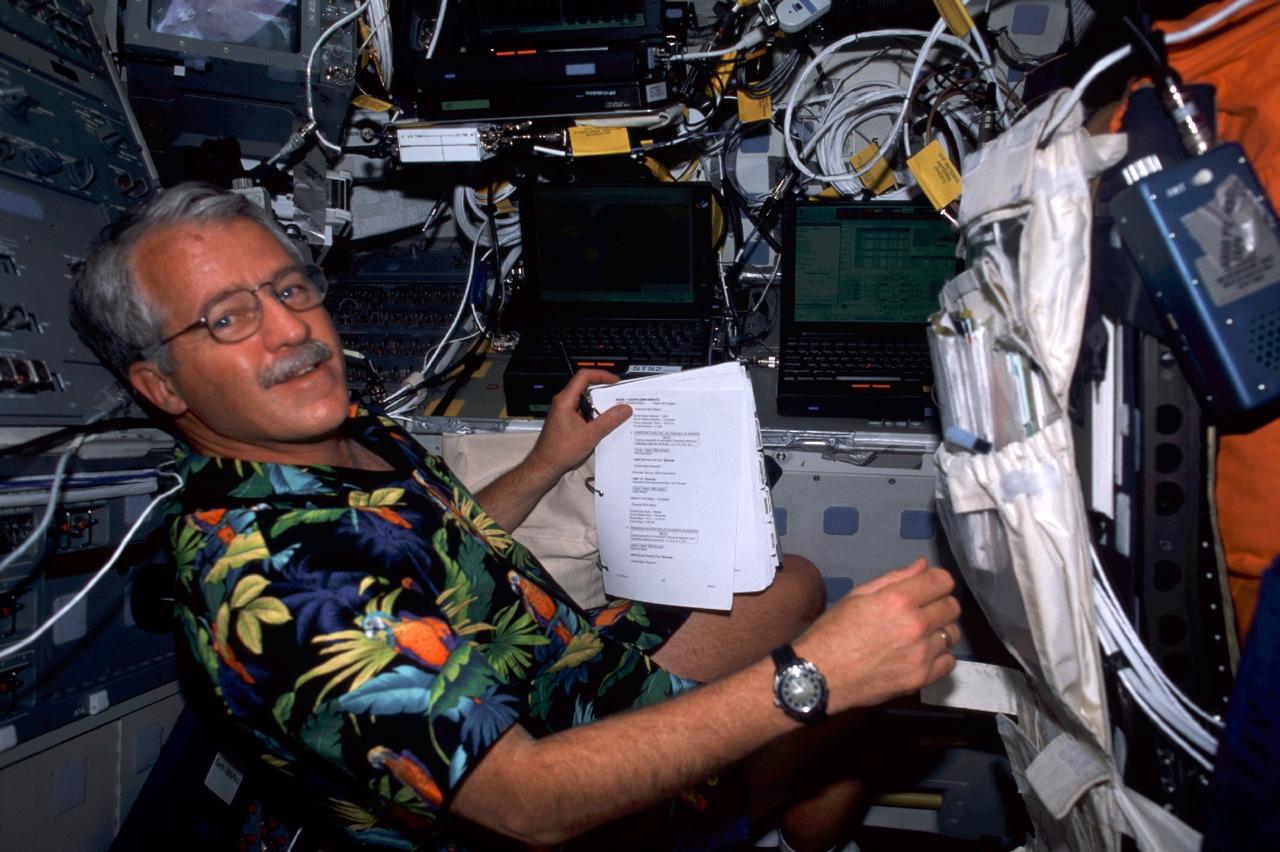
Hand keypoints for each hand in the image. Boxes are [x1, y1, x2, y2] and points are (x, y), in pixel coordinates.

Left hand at [526, 369, 631, 479]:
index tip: (615, 381)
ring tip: (616, 411)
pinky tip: (606, 424)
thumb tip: (624, 409)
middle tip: (619, 397)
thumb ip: (608, 421)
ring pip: (586, 401)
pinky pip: (584, 413)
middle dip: (604, 391)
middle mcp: (564, 403)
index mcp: (565, 400)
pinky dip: (595, 416)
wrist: (544, 466)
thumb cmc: (560, 451)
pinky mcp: (567, 422)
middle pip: (586, 388)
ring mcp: (565, 412)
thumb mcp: (589, 436)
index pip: (584, 376)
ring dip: (600, 405)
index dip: (601, 375)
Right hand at [794, 558, 959, 711]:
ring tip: (918, 636)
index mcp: (898, 600)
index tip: (927, 588)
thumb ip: (894, 579)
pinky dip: (938, 657)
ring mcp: (921, 655)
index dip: (936, 581)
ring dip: (939, 631)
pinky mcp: (921, 678)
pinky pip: (949, 662)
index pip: (943, 581)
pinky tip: (920, 655)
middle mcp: (915, 625)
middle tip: (921, 612)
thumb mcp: (857, 596)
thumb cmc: (832, 632)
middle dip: (939, 604)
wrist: (820, 676)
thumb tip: (923, 566)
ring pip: (952, 635)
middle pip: (952, 607)